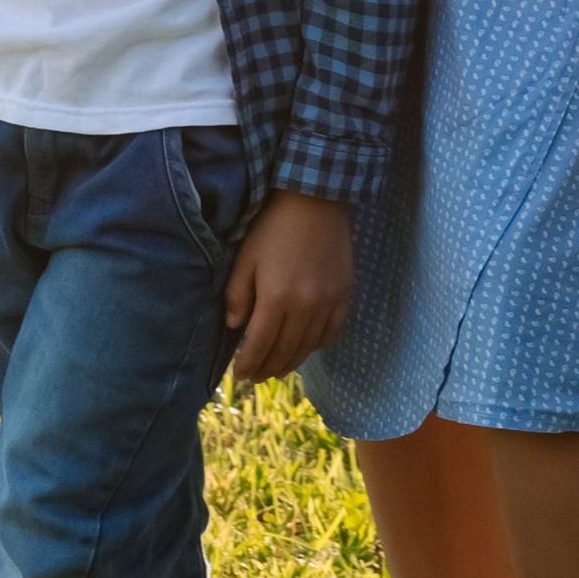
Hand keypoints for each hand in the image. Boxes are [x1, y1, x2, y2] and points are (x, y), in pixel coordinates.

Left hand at [223, 190, 352, 383]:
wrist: (316, 201)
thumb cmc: (273, 227)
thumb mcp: (246, 258)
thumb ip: (237, 295)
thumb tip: (234, 327)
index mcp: (276, 298)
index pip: (259, 345)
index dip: (249, 364)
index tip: (240, 374)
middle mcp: (305, 306)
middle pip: (284, 352)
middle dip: (267, 369)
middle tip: (257, 376)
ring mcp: (328, 302)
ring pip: (308, 347)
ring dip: (291, 363)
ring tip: (277, 369)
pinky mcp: (344, 295)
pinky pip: (332, 332)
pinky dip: (317, 346)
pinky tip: (306, 348)